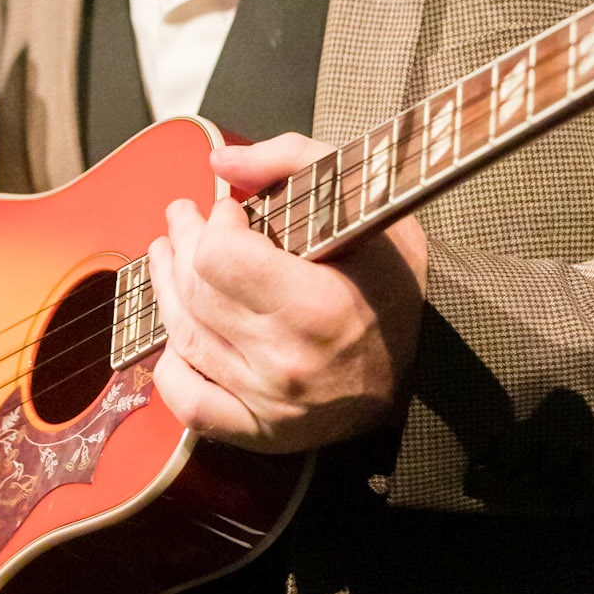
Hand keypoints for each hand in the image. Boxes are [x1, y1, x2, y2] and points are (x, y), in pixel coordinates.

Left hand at [146, 132, 427, 452]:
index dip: (215, 223)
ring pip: (182, 337)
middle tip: (183, 217)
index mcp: (316, 308)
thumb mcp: (364, 201)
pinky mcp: (261, 432)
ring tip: (166, 253)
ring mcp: (269, 404)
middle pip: (195, 292)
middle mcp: (287, 364)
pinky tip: (175, 332)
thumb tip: (220, 163)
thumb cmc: (392, 279)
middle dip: (182, 242)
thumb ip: (293, 161)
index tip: (231, 210)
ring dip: (164, 287)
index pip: (219, 257)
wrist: (429, 362)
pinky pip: (188, 401)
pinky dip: (169, 366)